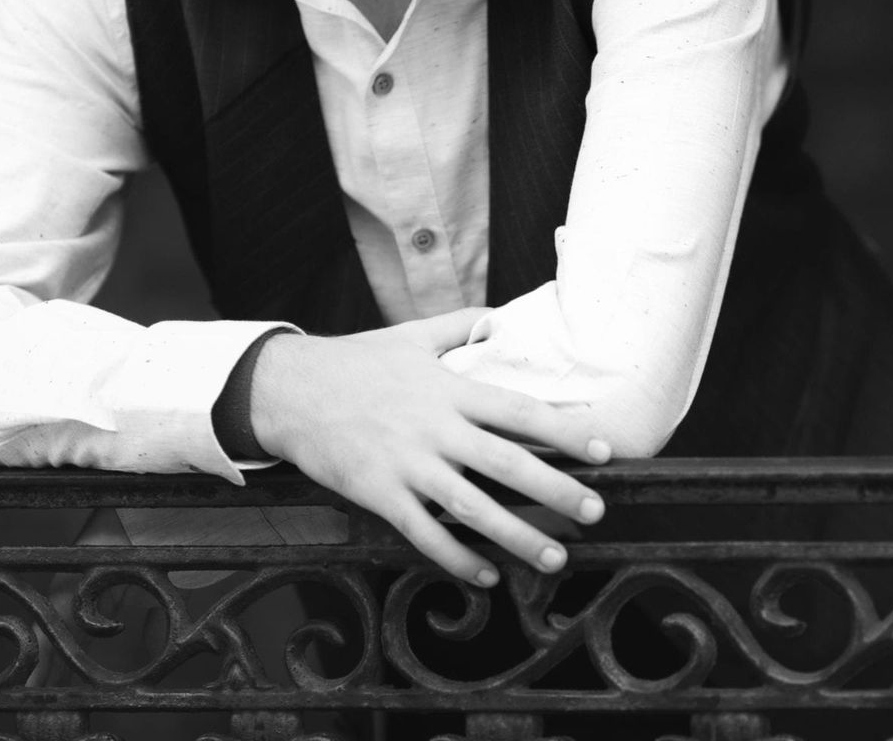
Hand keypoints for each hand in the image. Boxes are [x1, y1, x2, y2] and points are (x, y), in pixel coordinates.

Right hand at [248, 309, 610, 584]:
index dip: (563, 429)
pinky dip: (457, 558)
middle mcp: (435, 428)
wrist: (290, 389)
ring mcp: (407, 465)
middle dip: (556, 489)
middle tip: (596, 510)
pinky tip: (486, 576)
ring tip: (555, 557)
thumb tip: (500, 316)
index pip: (518, 410)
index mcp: (449, 389)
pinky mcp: (378, 495)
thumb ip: (460, 326)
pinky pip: (424, 534)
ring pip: (472, 508)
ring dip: (517, 536)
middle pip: (506, 463)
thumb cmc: (357, 361)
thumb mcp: (412, 334)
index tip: (602, 448)